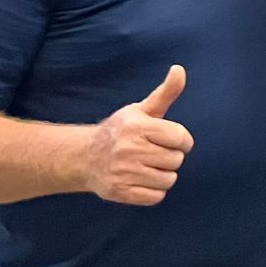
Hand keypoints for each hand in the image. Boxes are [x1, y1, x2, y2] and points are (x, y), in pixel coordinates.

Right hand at [83, 66, 194, 205]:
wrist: (84, 158)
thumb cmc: (120, 130)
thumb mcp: (141, 109)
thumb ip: (166, 92)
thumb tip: (179, 69)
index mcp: (137, 126)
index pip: (181, 138)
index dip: (182, 140)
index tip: (171, 140)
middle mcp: (128, 149)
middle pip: (176, 160)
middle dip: (170, 157)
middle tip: (153, 152)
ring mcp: (123, 172)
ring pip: (168, 179)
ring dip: (163, 174)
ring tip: (147, 166)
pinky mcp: (119, 192)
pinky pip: (156, 197)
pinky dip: (154, 191)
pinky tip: (141, 180)